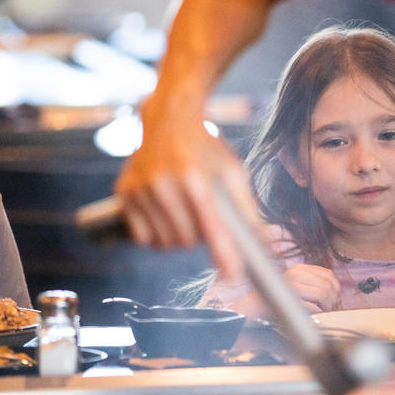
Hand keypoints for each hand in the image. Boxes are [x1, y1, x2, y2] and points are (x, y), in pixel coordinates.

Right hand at [115, 93, 255, 278]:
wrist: (169, 118)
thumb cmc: (206, 148)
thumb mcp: (233, 172)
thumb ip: (249, 213)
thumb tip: (270, 249)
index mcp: (196, 178)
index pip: (211, 225)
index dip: (223, 252)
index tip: (233, 275)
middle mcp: (164, 184)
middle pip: (187, 241)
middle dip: (200, 238)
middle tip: (203, 216)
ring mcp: (141, 189)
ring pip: (165, 243)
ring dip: (179, 238)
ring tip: (184, 212)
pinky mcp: (125, 193)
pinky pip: (144, 239)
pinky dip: (157, 236)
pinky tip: (165, 214)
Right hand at [284, 264, 341, 312]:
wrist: (258, 307)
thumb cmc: (281, 299)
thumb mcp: (298, 285)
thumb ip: (315, 283)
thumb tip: (338, 291)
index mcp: (300, 269)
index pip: (329, 274)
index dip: (336, 288)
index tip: (334, 299)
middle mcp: (295, 274)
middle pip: (328, 285)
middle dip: (332, 300)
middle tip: (328, 308)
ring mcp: (292, 286)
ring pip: (324, 294)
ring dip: (326, 307)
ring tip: (321, 311)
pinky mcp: (289, 300)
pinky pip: (313, 307)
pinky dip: (317, 313)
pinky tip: (314, 315)